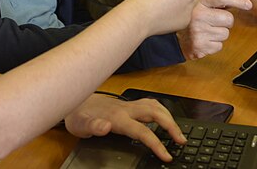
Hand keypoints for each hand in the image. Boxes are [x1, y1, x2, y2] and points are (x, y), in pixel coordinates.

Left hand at [64, 94, 185, 162]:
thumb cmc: (78, 115)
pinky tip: (164, 117)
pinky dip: (161, 110)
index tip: (167, 155)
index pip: (143, 131)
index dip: (156, 144)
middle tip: (182, 141)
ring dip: (169, 117)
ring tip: (178, 131)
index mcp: (117, 117)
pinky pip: (149, 103)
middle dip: (171, 126)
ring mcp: (128, 104)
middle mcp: (126, 109)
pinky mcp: (128, 104)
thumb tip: (106, 126)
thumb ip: (94, 126)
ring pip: (155, 106)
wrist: (74, 100)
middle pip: (155, 113)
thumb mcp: (81, 125)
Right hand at [176, 0, 252, 59]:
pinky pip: (220, 46)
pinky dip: (214, 44)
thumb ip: (214, 0)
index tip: (248, 4)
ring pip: (226, 34)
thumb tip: (238, 0)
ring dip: (219, 33)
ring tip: (206, 30)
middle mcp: (198, 15)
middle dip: (226, 22)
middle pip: (229, 19)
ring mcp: (199, 31)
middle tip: (214, 21)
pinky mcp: (200, 46)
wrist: (170, 37)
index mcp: (198, 1)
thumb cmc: (188, 18)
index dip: (238, 0)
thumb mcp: (197, 2)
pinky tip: (204, 39)